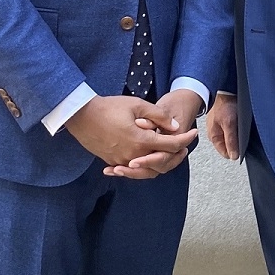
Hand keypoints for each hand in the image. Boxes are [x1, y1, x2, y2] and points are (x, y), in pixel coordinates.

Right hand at [65, 94, 198, 171]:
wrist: (81, 115)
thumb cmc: (109, 107)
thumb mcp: (137, 105)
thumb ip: (158, 116)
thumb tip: (175, 126)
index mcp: (141, 141)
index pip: (170, 145)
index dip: (185, 139)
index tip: (194, 133)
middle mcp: (133, 155)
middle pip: (162, 162)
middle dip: (176, 154)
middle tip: (185, 146)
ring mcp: (121, 160)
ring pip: (147, 170)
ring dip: (160, 162)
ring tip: (168, 153)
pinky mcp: (112, 161)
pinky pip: (132, 169)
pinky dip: (143, 166)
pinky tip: (147, 160)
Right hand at [205, 91, 239, 160]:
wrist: (226, 90)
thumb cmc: (225, 104)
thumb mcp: (229, 124)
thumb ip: (231, 141)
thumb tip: (233, 156)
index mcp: (213, 136)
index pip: (225, 153)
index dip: (234, 152)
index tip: (241, 147)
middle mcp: (216, 133)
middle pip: (228, 146)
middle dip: (236, 143)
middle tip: (241, 135)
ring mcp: (220, 128)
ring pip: (231, 139)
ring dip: (237, 136)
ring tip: (241, 128)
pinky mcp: (225, 122)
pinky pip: (233, 131)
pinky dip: (238, 129)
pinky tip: (240, 124)